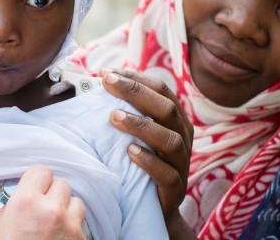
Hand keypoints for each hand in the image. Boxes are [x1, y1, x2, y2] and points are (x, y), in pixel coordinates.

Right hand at [0, 165, 85, 239]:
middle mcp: (51, 210)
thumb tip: (13, 208)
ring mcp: (71, 226)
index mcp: (25, 203)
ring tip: (54, 223)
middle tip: (42, 208)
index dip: (36, 179)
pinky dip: (73, 228)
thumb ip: (5, 214)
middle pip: (61, 184)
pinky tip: (60, 238)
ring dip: (67, 209)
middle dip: (52, 194)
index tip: (34, 187)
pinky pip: (82, 225)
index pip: (41, 171)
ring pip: (77, 202)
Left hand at [100, 68, 193, 220]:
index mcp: (175, 119)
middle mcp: (183, 136)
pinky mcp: (176, 187)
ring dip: (141, 125)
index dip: (136, 78)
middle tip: (108, 83)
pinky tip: (130, 152)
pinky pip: (167, 173)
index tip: (107, 72)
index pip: (161, 90)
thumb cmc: (138, 162)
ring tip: (113, 117)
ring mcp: (181, 163)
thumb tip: (96, 83)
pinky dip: (149, 161)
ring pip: (170, 140)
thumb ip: (124, 111)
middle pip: (166, 108)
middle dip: (136, 92)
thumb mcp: (134, 133)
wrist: (153, 206)